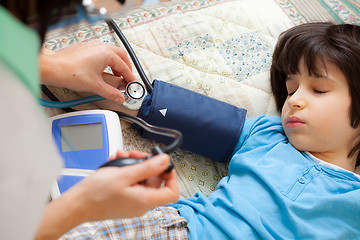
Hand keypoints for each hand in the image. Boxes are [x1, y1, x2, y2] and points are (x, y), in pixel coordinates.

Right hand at [35, 151, 178, 238]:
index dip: (171, 176)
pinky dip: (127, 172)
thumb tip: (165, 161)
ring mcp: (133, 202)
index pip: (172, 192)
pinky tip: (116, 164)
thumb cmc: (96, 194)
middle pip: (155, 181)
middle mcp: (141, 204)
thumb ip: (147, 167)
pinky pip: (132, 183)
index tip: (164, 164)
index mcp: (146, 200)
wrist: (77, 205)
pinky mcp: (124, 200)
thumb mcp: (124, 174)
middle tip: (135, 155)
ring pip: (142, 180)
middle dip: (146, 164)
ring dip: (134, 165)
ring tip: (123, 156)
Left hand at [39, 41, 136, 103]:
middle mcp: (100, 47)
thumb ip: (111, 93)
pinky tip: (103, 70)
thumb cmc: (70, 73)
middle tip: (127, 78)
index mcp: (106, 53)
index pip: (124, 66)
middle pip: (121, 55)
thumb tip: (119, 97)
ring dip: (117, 63)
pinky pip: (102, 52)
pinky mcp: (85, 48)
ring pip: (111, 52)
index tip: (131, 83)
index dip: (129, 77)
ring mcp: (92, 46)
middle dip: (126, 67)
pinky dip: (107, 61)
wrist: (53, 68)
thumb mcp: (96, 86)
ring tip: (116, 75)